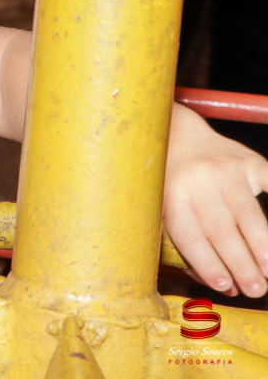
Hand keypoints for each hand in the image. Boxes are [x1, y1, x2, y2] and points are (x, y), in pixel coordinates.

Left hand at [163, 104, 267, 296]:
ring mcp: (226, 171)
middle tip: (256, 290)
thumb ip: (184, 237)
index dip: (208, 264)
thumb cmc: (172, 180)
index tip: (225, 286)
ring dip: (262, 248)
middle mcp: (199, 182)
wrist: (179, 133)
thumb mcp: (164, 203)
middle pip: (221, 230)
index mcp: (172, 196)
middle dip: (240, 265)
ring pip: (248, 214)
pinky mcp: (250, 162)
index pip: (190, 237)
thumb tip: (219, 282)